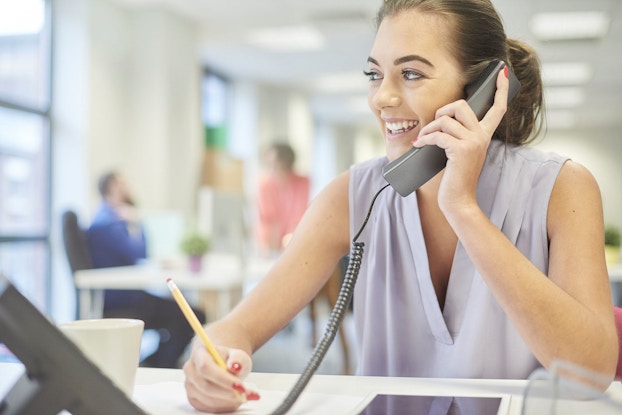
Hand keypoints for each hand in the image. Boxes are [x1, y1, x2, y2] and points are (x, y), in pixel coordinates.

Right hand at [183, 341, 257, 412]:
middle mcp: (191, 369)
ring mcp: (190, 385)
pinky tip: (234, 401)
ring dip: (229, 402)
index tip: (240, 386)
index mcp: (199, 353)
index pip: (206, 367)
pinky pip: (208, 408)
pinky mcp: (193, 399)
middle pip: (206, 386)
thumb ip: (238, 359)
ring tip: (244, 397)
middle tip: (247, 394)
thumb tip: (236, 366)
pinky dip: (224, 407)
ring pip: (208, 400)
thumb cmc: (229, 360)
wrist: (223, 366)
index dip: (223, 379)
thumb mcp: (238, 355)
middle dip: (229, 393)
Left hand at [414, 67, 509, 214]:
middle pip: (461, 105)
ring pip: (446, 119)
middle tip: (432, 126)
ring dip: (429, 128)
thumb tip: (442, 119)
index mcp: (485, 135)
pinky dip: (425, 138)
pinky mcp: (461, 150)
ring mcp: (473, 142)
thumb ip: (458, 135)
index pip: (498, 108)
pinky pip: (438, 134)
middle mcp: (482, 136)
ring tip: (423, 139)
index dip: (501, 89)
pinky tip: (419, 145)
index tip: (502, 72)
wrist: (459, 200)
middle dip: (442, 111)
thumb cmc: (456, 177)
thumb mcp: (460, 152)